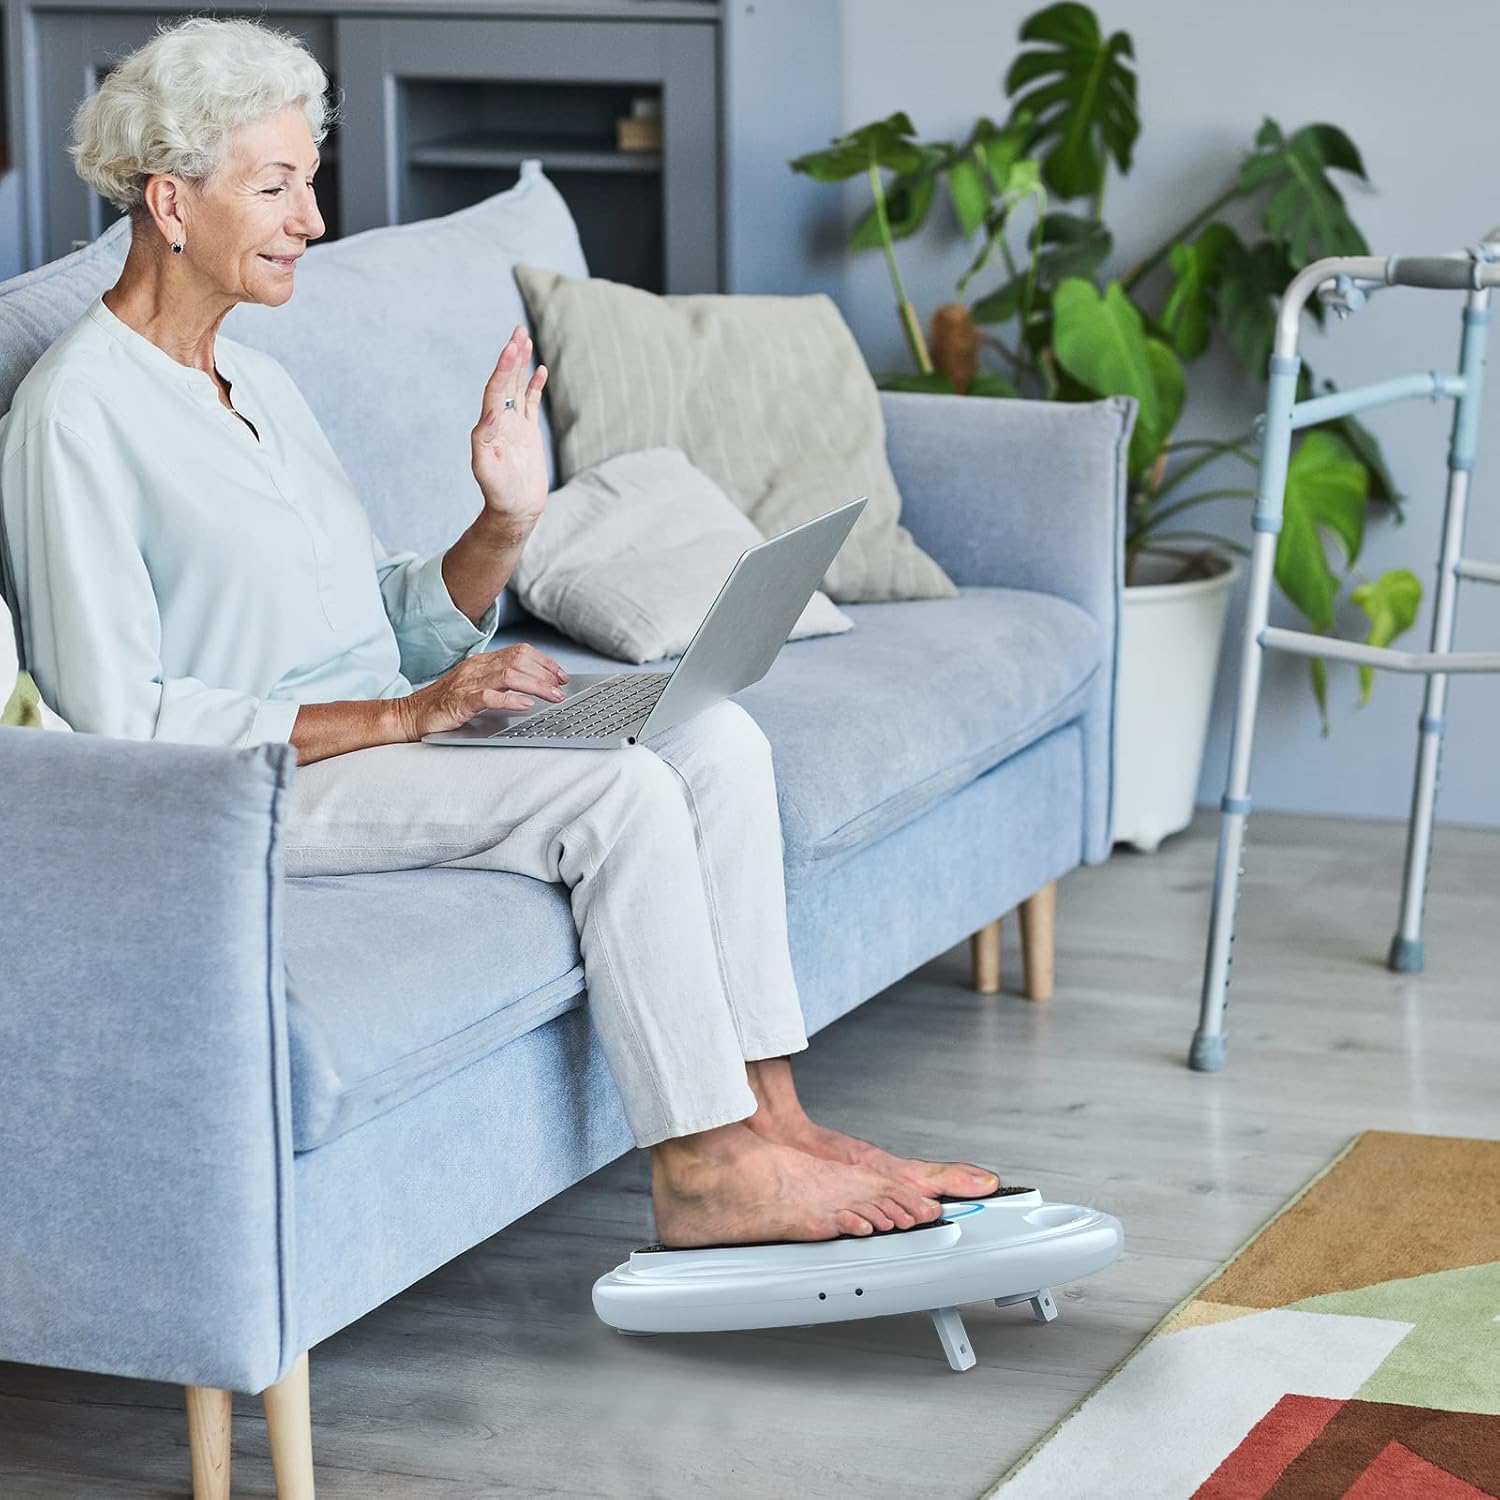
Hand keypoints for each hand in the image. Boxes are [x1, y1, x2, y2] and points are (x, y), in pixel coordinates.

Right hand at [397, 644, 568, 738]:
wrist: (412, 714)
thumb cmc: (445, 703)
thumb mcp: (476, 687)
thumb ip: (501, 683)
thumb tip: (534, 687)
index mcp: (482, 662)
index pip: (520, 652)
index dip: (544, 662)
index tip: (562, 676)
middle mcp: (476, 668)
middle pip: (519, 660)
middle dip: (545, 673)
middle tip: (562, 688)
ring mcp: (467, 683)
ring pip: (509, 675)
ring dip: (536, 685)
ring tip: (553, 696)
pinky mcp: (459, 702)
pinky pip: (488, 697)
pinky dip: (510, 700)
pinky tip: (526, 705)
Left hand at [471, 325, 548, 530]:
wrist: (514, 510)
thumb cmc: (499, 493)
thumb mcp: (487, 468)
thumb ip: (486, 440)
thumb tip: (491, 413)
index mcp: (488, 426)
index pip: (496, 389)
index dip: (504, 368)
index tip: (512, 348)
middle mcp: (499, 421)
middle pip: (505, 381)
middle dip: (512, 356)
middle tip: (518, 330)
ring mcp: (514, 425)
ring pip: (518, 387)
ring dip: (521, 364)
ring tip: (525, 338)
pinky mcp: (527, 433)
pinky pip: (531, 403)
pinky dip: (535, 386)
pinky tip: (540, 370)